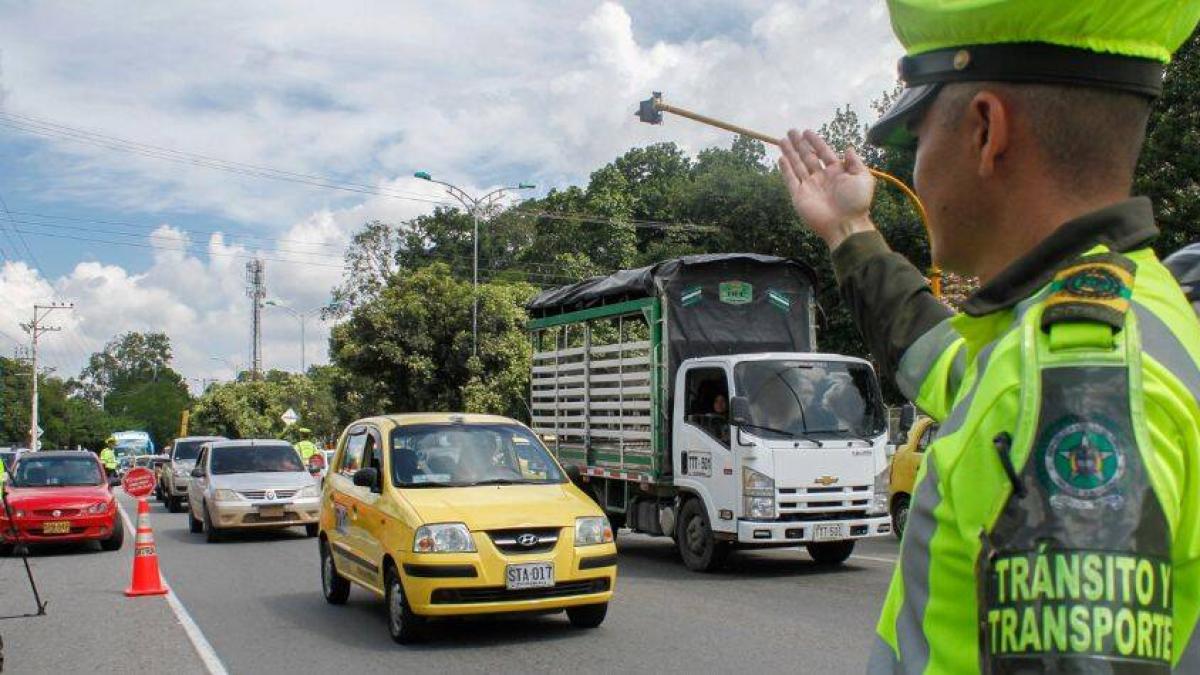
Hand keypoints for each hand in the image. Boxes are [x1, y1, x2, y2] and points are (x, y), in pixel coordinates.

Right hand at [778, 129, 875, 249]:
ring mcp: (809, 186)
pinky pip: (790, 180)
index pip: (823, 152)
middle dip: (799, 144)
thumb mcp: (863, 178)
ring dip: (790, 152)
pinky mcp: (799, 196)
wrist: (845, 225)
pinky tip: (781, 158)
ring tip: (782, 140)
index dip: (815, 142)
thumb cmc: (856, 202)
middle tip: (791, 131)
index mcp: (837, 172)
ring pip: (797, 165)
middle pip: (807, 156)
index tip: (807, 131)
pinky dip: (785, 169)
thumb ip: (855, 162)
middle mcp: (821, 177)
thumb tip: (848, 148)